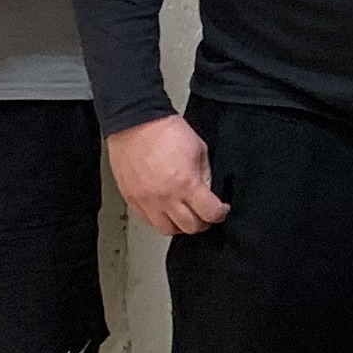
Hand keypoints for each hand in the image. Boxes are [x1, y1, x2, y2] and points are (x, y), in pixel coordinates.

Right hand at [107, 113, 228, 236]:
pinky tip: (165, 210)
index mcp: (186, 184)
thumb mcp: (199, 150)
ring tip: (184, 215)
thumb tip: (207, 191)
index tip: (221, 210)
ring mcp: (146, 201)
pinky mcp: (131, 199)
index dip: (220, 214)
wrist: (135, 123)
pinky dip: (159, 219)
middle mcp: (165, 197)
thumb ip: (205, 174)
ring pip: (167, 229)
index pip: (210, 213)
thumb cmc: (165, 131)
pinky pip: (147, 220)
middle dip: (202, 222)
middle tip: (204, 214)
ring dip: (179, 225)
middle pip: (189, 227)